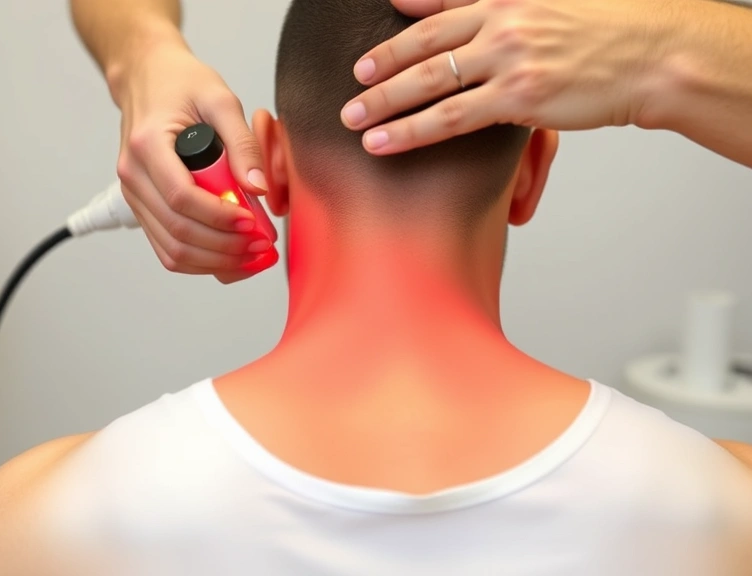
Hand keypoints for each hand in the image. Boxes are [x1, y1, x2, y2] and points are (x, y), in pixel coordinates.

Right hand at [115, 41, 277, 283]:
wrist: (147, 79)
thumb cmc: (180, 84)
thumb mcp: (220, 99)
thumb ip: (243, 143)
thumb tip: (259, 188)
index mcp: (148, 146)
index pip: (182, 198)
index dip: (220, 217)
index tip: (253, 222)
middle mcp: (134, 176)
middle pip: (177, 232)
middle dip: (224, 246)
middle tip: (262, 245)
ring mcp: (134, 196)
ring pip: (171, 250)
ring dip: (214, 261)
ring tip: (252, 255)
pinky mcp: (143, 207)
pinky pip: (168, 248)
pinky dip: (201, 260)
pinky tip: (231, 256)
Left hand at [342, 0, 676, 154]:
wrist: (656, 55)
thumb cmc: (611, 34)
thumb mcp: (555, 5)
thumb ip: (503, 10)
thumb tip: (459, 16)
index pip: (440, 8)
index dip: (402, 22)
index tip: (375, 38)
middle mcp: (503, 21)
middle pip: (423, 45)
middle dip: (381, 67)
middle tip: (353, 84)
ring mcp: (509, 57)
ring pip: (429, 83)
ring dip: (384, 104)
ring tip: (355, 121)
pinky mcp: (519, 95)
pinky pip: (452, 117)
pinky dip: (412, 131)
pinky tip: (385, 142)